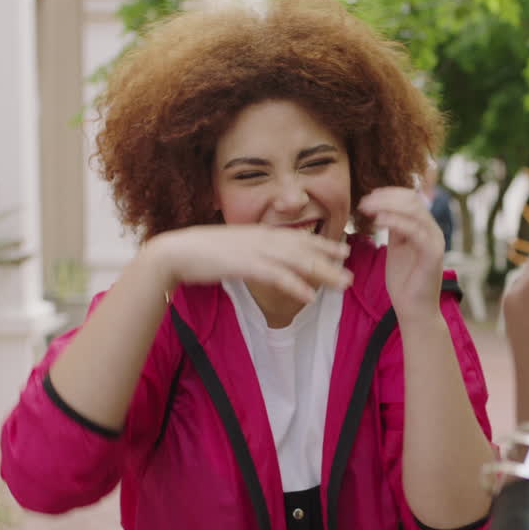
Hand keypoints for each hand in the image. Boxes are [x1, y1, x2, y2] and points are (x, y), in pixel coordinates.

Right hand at [145, 224, 351, 302]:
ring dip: (323, 273)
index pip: (300, 237)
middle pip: (305, 249)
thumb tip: (267, 260)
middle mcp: (263, 238)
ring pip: (298, 261)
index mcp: (261, 233)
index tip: (344, 250)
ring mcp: (256, 250)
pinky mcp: (246, 265)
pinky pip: (277, 276)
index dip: (324, 243)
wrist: (176, 252)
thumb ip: (254, 250)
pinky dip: (295, 285)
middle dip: (331, 260)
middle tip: (352, 271)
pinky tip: (310, 296)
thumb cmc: (202, 252)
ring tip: (343, 284)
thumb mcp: (235, 247)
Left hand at [358, 187, 445, 320]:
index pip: (410, 199)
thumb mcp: (397, 248)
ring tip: (367, 209)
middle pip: (412, 200)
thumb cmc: (405, 282)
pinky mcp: (433, 254)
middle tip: (364, 203)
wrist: (414, 310)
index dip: (389, 194)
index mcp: (425, 228)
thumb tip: (383, 209)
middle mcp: (433, 231)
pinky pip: (415, 231)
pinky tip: (378, 221)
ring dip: (387, 206)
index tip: (367, 198)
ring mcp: (435, 241)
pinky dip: (396, 221)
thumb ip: (395, 229)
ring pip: (414, 211)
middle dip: (385, 197)